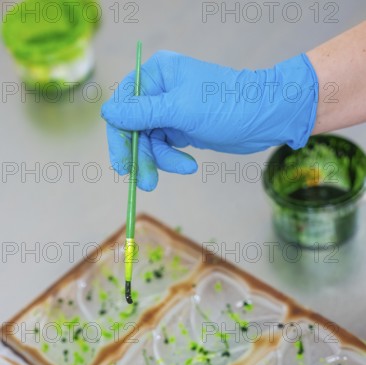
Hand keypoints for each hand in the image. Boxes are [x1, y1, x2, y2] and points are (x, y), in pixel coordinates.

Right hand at [101, 50, 317, 190]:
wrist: (265, 117)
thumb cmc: (226, 105)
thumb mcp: (180, 110)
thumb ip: (142, 113)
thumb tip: (107, 113)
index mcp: (156, 75)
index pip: (124, 107)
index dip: (121, 137)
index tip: (123, 164)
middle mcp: (158, 90)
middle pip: (133, 128)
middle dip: (141, 155)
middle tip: (145, 182)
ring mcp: (169, 111)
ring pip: (149, 143)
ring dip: (161, 161)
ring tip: (183, 168)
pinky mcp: (180, 128)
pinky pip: (164, 149)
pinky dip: (173, 160)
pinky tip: (189, 165)